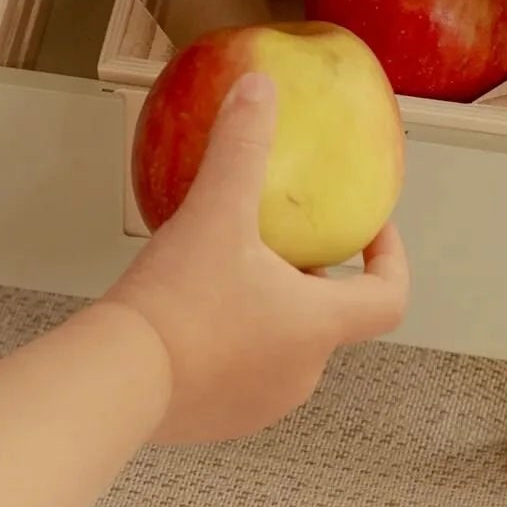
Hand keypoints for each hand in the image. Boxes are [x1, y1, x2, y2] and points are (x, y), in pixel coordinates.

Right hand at [102, 73, 409, 442]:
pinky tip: (190, 301)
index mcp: (317, 326)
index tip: (372, 226)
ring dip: (270, 303)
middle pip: (329, 315)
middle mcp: (301, 373)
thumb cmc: (180, 303)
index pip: (387, 298)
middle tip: (280, 232)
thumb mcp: (215, 211)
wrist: (115, 384)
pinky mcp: (218, 418)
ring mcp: (260, 404)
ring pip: (284, 341)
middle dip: (312, 273)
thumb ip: (242, 146)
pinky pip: (241, 366)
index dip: (390, 258)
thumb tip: (260, 87)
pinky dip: (231, 333)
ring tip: (230, 260)